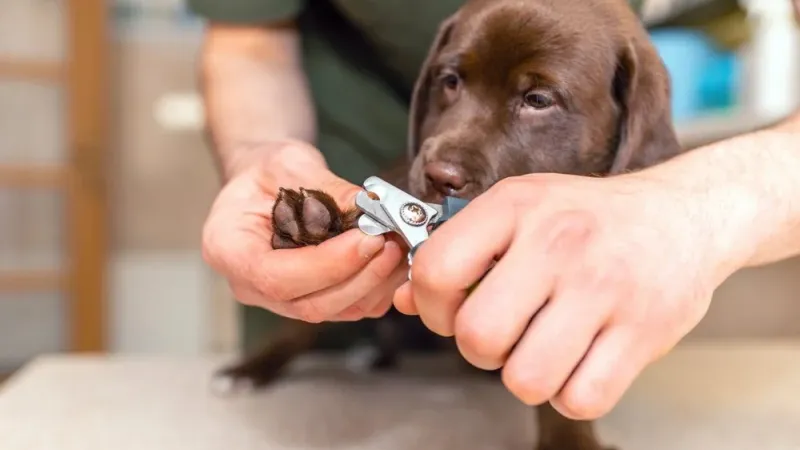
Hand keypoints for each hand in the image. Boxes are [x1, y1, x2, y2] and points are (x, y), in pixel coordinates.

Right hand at [202, 140, 406, 321]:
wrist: (267, 183)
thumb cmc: (267, 172)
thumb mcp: (289, 163)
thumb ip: (326, 187)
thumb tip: (369, 208)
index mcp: (228, 250)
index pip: (276, 277)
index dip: (327, 265)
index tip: (366, 238)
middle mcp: (251, 286)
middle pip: (310, 304)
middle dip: (359, 276)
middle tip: (391, 242)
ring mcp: (282, 300)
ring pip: (335, 311)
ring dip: (375, 283)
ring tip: (399, 245)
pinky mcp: (313, 300)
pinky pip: (350, 308)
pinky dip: (379, 288)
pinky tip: (395, 259)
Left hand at [394, 172, 739, 419]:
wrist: (684, 214)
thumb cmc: (589, 218)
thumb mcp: (520, 210)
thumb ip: (459, 251)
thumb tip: (400, 302)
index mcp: (516, 206)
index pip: (435, 271)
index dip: (431, 307)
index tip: (452, 310)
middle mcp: (557, 243)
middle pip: (477, 336)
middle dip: (479, 349)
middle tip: (503, 334)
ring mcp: (603, 288)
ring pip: (525, 378)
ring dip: (525, 375)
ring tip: (543, 346)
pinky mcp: (642, 332)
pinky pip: (580, 398)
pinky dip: (571, 392)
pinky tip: (578, 360)